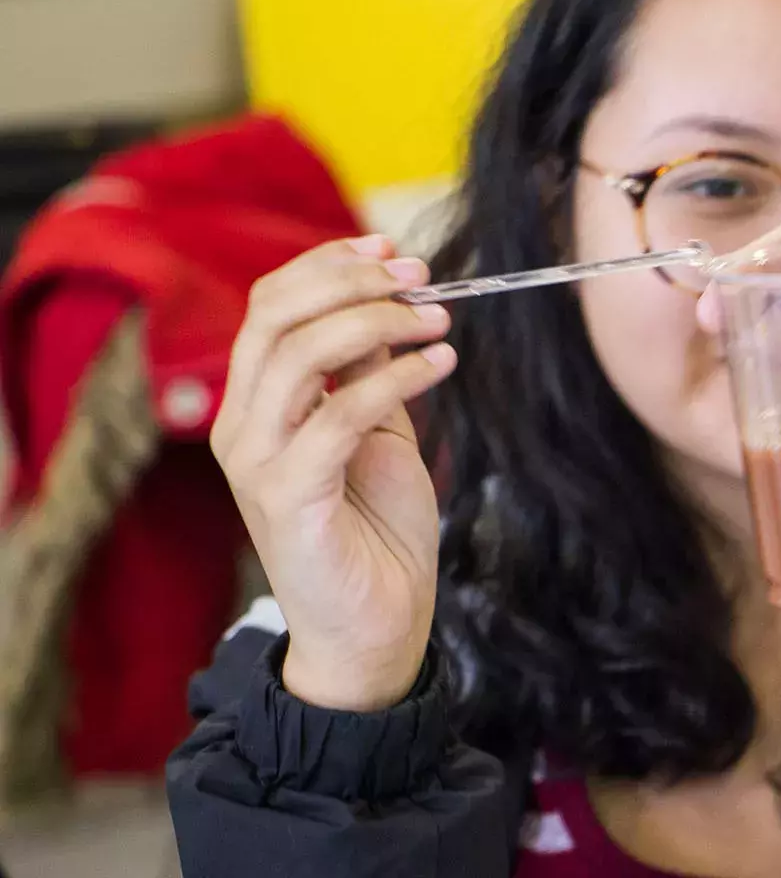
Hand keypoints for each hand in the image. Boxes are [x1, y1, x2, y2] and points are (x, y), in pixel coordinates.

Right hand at [210, 235, 456, 710]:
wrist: (376, 629)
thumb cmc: (376, 531)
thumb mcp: (380, 431)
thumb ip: (369, 372)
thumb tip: (391, 303)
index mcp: (255, 404)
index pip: (268, 306)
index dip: (327, 266)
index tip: (392, 249)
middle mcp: (240, 427)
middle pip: (275, 318)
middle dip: (352, 283)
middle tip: (423, 279)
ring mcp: (256, 463)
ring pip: (298, 357)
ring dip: (378, 324)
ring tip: (441, 322)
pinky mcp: (287, 498)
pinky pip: (337, 416)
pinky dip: (395, 379)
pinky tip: (441, 366)